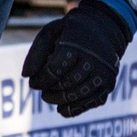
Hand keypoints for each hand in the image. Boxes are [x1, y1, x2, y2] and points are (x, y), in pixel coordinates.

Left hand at [22, 0, 133, 117]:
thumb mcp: (50, 33)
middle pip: (66, 84)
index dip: (40, 80)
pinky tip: (62, 108)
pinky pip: (92, 102)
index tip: (34, 82)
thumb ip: (36, 52)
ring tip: (50, 97)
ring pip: (79, 95)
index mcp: (76, 43)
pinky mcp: (109, 83)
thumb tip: (26, 76)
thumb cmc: (71, 32)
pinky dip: (76, 109)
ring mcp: (104, 72)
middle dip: (50, 91)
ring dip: (60, 101)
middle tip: (43, 91)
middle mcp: (93, 58)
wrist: (104, 27)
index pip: (54, 69)